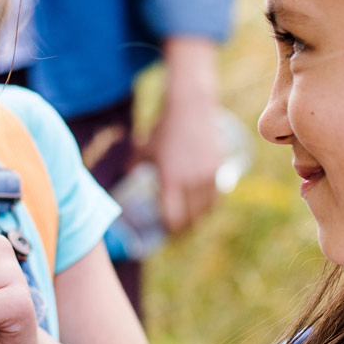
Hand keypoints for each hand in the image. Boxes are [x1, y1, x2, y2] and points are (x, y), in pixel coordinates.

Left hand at [148, 38, 220, 233]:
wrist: (190, 108)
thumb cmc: (163, 129)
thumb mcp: (144, 148)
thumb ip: (133, 165)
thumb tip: (124, 176)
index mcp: (170, 180)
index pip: (173, 217)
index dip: (170, 230)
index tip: (165, 233)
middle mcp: (191, 181)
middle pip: (191, 218)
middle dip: (183, 229)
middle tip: (177, 234)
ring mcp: (208, 175)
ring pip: (206, 210)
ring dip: (198, 220)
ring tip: (190, 224)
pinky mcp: (219, 168)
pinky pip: (216, 196)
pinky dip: (209, 206)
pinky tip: (202, 209)